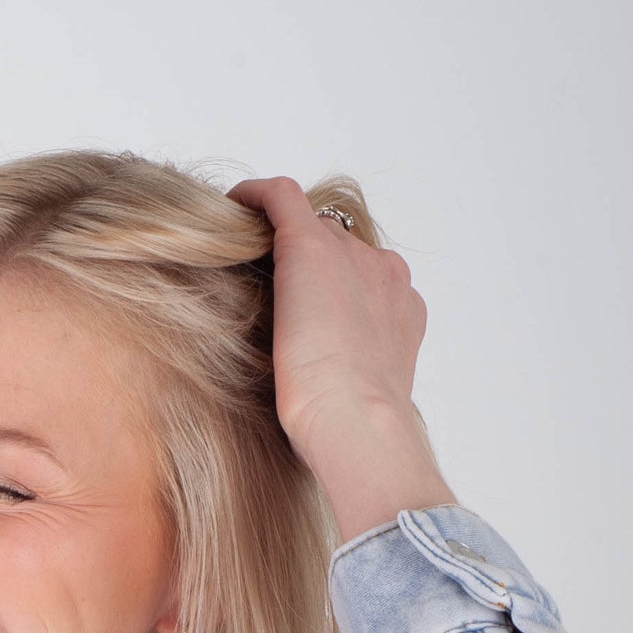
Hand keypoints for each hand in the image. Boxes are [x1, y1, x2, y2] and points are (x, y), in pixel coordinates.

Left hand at [227, 175, 451, 541]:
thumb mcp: (360, 400)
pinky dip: (254, 198)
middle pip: (338, 252)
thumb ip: (347, 377)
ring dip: (280, 245)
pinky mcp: (308, 246)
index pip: (362, 281)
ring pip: (310, 232)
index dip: (331, 293)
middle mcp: (384, 273)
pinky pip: (279, 198)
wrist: (358, 423)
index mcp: (401, 308)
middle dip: (308, 270)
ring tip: (243, 266)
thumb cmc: (352, 433)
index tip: (301, 314)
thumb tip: (313, 390)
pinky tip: (230, 209)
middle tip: (264, 295)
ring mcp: (350, 256)